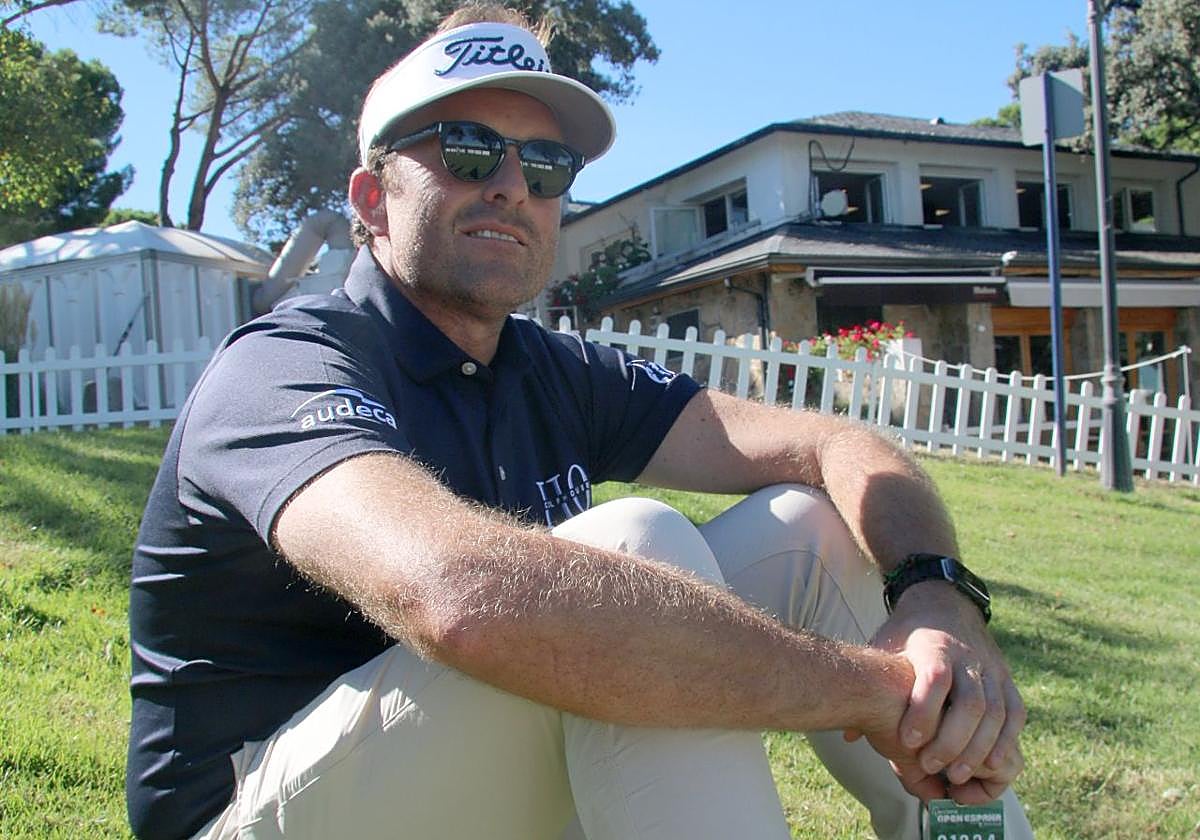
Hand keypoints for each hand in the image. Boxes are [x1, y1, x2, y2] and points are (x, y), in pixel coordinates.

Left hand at [871, 580, 1025, 802]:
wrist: (943, 604)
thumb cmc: (906, 636)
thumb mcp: (884, 649)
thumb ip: (870, 688)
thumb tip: (848, 735)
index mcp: (933, 646)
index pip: (935, 678)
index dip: (924, 712)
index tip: (907, 742)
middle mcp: (966, 656)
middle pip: (970, 701)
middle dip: (951, 740)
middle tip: (931, 768)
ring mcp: (990, 667)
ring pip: (995, 711)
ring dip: (978, 748)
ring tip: (958, 775)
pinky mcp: (1006, 679)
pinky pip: (1014, 711)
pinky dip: (1006, 739)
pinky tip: (992, 763)